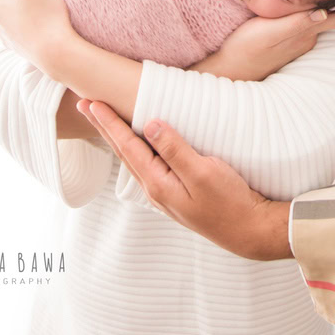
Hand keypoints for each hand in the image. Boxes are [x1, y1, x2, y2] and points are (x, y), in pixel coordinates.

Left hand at [77, 101, 291, 259]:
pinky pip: (148, 164)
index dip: (109, 123)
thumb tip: (151, 124)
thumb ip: (175, 149)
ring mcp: (166, 193)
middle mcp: (156, 189)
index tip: (91, 103)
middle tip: (84, 105)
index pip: (127, 146)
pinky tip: (138, 143)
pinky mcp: (178, 192)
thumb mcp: (204, 172)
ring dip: (117, 137)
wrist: (250, 230)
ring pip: (134, 158)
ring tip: (103, 120)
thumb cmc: (231, 202)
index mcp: (158, 183)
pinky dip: (136, 147)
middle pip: (124, 152)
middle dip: (104, 128)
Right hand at [196, 4, 334, 80]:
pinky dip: (313, 2)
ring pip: (321, 12)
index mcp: (307, 33)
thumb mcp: (268, 33)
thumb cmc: (245, 51)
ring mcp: (296, 37)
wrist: (227, 70)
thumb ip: (296, 23)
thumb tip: (324, 13)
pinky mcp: (284, 36)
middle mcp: (306, 36)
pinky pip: (307, 16)